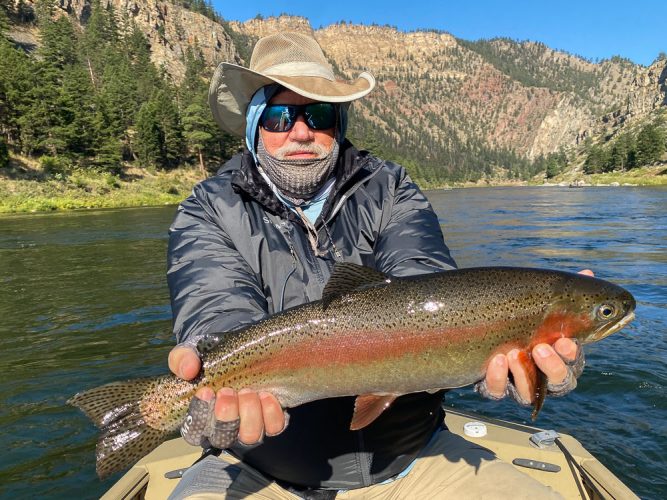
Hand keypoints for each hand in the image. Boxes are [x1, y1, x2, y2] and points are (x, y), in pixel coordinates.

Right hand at [168, 345, 285, 446]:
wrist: (243, 351)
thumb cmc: (213, 357)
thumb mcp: (193, 352)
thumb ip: (182, 358)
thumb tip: (188, 371)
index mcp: (201, 416)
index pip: (194, 432)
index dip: (200, 414)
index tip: (206, 391)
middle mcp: (224, 428)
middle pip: (223, 439)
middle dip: (226, 416)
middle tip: (228, 391)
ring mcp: (248, 426)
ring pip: (249, 436)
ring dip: (249, 414)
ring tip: (249, 391)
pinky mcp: (270, 421)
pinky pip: (274, 427)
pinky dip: (271, 413)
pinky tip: (267, 395)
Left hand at [477, 269, 591, 403]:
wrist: (478, 330)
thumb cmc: (520, 319)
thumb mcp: (540, 305)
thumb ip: (564, 292)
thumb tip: (588, 272)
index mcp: (559, 357)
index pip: (572, 362)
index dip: (571, 354)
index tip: (566, 341)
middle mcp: (541, 376)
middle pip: (557, 382)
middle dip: (553, 367)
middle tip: (542, 348)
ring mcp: (516, 384)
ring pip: (527, 392)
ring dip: (522, 373)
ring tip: (514, 353)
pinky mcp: (492, 387)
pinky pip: (496, 390)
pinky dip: (497, 378)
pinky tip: (496, 360)